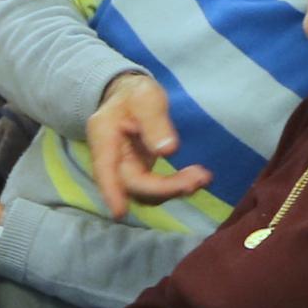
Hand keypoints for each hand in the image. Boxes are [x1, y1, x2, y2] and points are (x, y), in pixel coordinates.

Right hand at [86, 72, 206, 214]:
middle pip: (132, 184)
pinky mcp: (141, 175)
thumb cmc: (134, 95)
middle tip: (199, 177)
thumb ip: (154, 122)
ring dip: (174, 190)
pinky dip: (176, 187)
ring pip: (145, 192)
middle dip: (165, 187)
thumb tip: (168, 151)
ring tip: (204, 176)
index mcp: (103, 137)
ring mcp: (126, 170)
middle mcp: (112, 160)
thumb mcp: (145, 97)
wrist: (130, 98)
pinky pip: (156, 189)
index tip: (119, 213)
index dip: (110, 191)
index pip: (104, 168)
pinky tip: (198, 177)